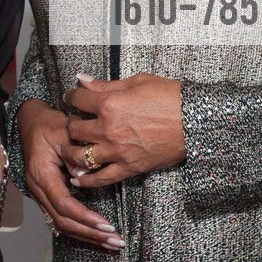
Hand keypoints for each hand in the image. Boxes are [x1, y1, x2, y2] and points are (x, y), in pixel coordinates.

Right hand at [17, 99, 122, 250]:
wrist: (30, 121)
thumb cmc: (47, 124)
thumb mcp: (62, 131)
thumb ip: (74, 153)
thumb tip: (83, 175)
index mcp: (42, 175)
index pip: (64, 204)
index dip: (85, 217)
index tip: (106, 225)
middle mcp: (39, 190)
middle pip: (63, 221)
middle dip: (90, 233)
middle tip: (115, 241)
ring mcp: (41, 195)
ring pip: (62, 224)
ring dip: (87, 235)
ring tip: (111, 243)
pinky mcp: (48, 196)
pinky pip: (62, 218)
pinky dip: (80, 229)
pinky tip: (96, 234)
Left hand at [63, 73, 184, 188]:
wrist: (194, 121)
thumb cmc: (169, 97)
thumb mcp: (137, 82)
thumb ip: (107, 84)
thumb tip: (83, 80)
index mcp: (109, 103)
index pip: (77, 100)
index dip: (71, 97)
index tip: (71, 97)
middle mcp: (108, 129)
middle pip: (75, 129)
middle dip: (70, 124)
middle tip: (72, 122)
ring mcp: (117, 151)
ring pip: (81, 156)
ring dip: (70, 152)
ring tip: (67, 149)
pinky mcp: (128, 167)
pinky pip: (101, 179)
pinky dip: (86, 181)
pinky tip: (77, 178)